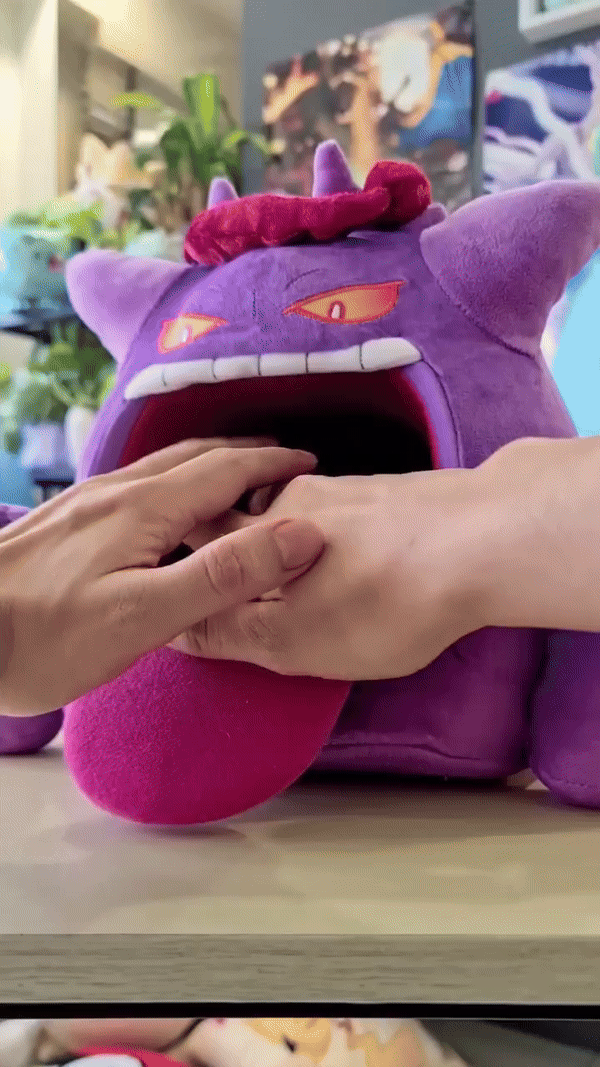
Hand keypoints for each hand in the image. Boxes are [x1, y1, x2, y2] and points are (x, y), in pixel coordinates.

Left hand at [0, 439, 323, 714]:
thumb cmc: (45, 637)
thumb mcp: (145, 616)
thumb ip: (223, 575)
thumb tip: (297, 535)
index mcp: (144, 509)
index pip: (226, 470)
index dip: (272, 465)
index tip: (309, 464)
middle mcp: (114, 492)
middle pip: (194, 457)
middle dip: (245, 455)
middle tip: (283, 462)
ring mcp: (84, 503)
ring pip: (161, 468)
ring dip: (208, 465)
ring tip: (234, 479)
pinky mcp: (64, 521)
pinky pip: (134, 484)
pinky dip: (172, 482)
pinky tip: (163, 508)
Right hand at [173, 467, 490, 679]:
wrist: (482, 539)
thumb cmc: (380, 601)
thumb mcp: (292, 639)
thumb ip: (230, 632)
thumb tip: (177, 627)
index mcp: (255, 533)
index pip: (198, 534)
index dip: (186, 557)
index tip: (181, 579)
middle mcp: (293, 499)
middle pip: (245, 513)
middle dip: (237, 545)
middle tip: (246, 586)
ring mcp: (347, 488)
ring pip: (297, 511)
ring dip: (290, 540)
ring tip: (305, 577)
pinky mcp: (391, 489)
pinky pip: (346, 512)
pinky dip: (339, 537)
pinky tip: (362, 559)